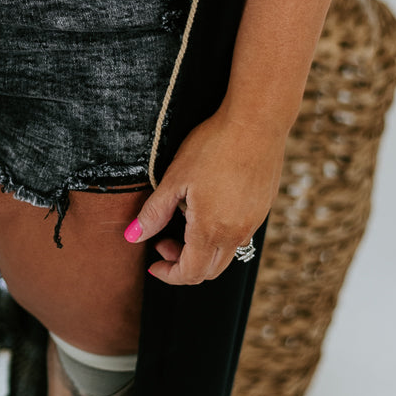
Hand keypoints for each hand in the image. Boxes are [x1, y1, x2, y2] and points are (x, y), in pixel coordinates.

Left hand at [126, 107, 285, 284]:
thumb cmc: (213, 146)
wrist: (257, 121)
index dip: (168, 274)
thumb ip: (153, 213)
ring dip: (201, 249)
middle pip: (209, 271)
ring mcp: (254, 222)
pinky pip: (240, 235)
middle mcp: (238, 233)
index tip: (153, 263)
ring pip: (226, 253)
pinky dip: (219, 234)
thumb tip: (132, 237)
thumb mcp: (174, 179)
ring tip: (184, 217)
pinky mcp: (263, 208)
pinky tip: (207, 205)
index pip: (190, 273)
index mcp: (212, 229)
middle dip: (182, 264)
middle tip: (163, 241)